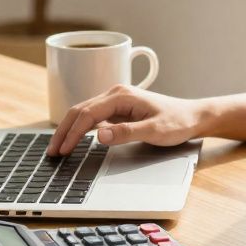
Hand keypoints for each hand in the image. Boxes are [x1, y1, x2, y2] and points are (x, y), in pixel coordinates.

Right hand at [46, 84, 206, 155]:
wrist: (194, 116)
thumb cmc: (178, 122)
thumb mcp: (155, 131)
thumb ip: (126, 133)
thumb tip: (99, 135)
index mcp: (122, 96)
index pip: (87, 114)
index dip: (72, 133)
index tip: (63, 150)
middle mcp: (116, 94)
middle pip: (80, 110)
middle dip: (64, 130)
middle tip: (52, 151)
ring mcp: (116, 101)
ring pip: (84, 113)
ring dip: (69, 129)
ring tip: (58, 147)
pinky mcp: (118, 109)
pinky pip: (93, 117)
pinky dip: (80, 128)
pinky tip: (74, 140)